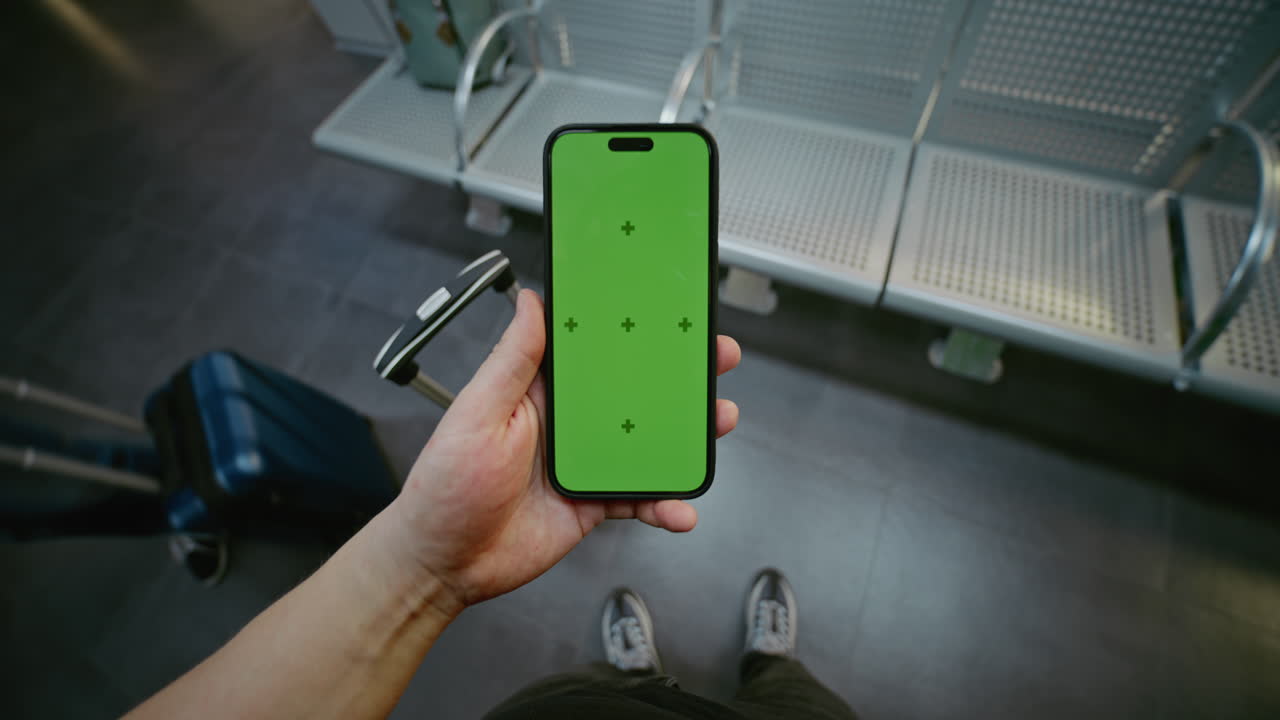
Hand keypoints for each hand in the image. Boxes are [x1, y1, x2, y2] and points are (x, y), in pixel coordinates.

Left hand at [387, 289, 740, 612]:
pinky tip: (681, 508)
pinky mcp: (593, 504)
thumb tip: (530, 302)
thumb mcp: (476, 413)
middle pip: (634, 391)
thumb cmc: (444, 486)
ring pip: (648, 442)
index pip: (594, 350)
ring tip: (718, 424)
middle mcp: (568, 423)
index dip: (633, 330)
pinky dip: (665, 504)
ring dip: (685, 435)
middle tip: (718, 358)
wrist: (445, 562)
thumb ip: (511, 360)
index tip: (670, 312)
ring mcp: (585, 463)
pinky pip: (639, 498)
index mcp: (539, 391)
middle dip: (679, 376)